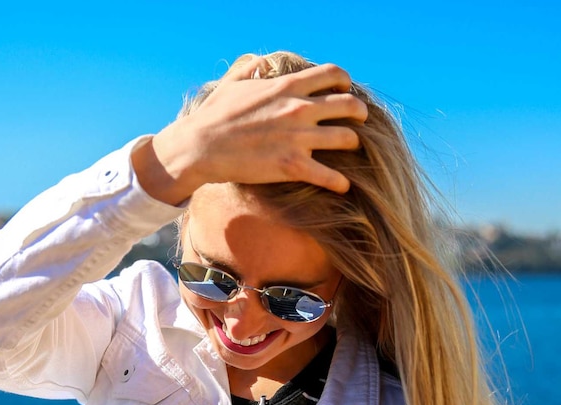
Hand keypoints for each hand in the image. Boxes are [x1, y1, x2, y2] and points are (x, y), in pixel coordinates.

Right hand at [133, 57, 367, 204]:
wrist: (200, 147)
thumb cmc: (213, 115)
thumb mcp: (233, 84)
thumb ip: (251, 69)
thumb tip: (259, 61)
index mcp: (287, 87)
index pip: (333, 74)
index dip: (345, 82)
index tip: (345, 91)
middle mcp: (299, 109)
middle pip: (349, 105)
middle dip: (359, 113)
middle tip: (359, 122)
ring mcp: (298, 138)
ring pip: (347, 139)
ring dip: (353, 144)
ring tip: (350, 152)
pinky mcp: (293, 166)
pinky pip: (330, 176)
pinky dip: (340, 182)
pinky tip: (343, 186)